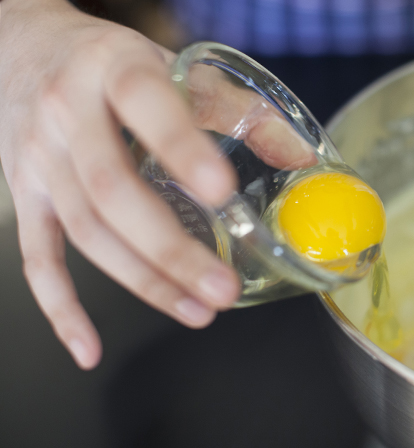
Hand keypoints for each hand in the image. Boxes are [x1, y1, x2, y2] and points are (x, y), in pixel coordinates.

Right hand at [0, 0, 245, 369]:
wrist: (25, 49)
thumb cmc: (110, 63)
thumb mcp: (173, 65)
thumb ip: (236, 109)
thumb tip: (301, 156)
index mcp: (114, 70)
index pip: (146, 106)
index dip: (182, 149)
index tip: (222, 191)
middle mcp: (67, 114)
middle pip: (112, 192)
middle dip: (170, 249)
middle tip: (222, 288)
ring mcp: (40, 159)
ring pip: (86, 232)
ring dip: (142, 280)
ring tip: (197, 310)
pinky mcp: (27, 195)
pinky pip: (38, 258)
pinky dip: (61, 308)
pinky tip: (90, 347)